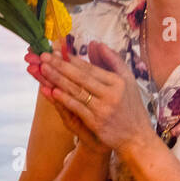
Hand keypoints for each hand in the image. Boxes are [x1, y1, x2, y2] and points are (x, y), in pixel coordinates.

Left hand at [35, 47, 152, 157]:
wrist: (136, 137)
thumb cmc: (130, 107)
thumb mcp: (128, 81)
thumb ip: (112, 60)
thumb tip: (95, 43)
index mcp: (118, 82)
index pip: (90, 68)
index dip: (71, 59)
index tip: (56, 50)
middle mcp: (111, 94)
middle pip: (81, 77)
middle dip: (60, 65)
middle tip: (44, 56)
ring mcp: (103, 109)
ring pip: (76, 91)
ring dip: (58, 79)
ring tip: (43, 69)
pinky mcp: (97, 123)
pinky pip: (77, 108)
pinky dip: (64, 99)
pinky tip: (52, 91)